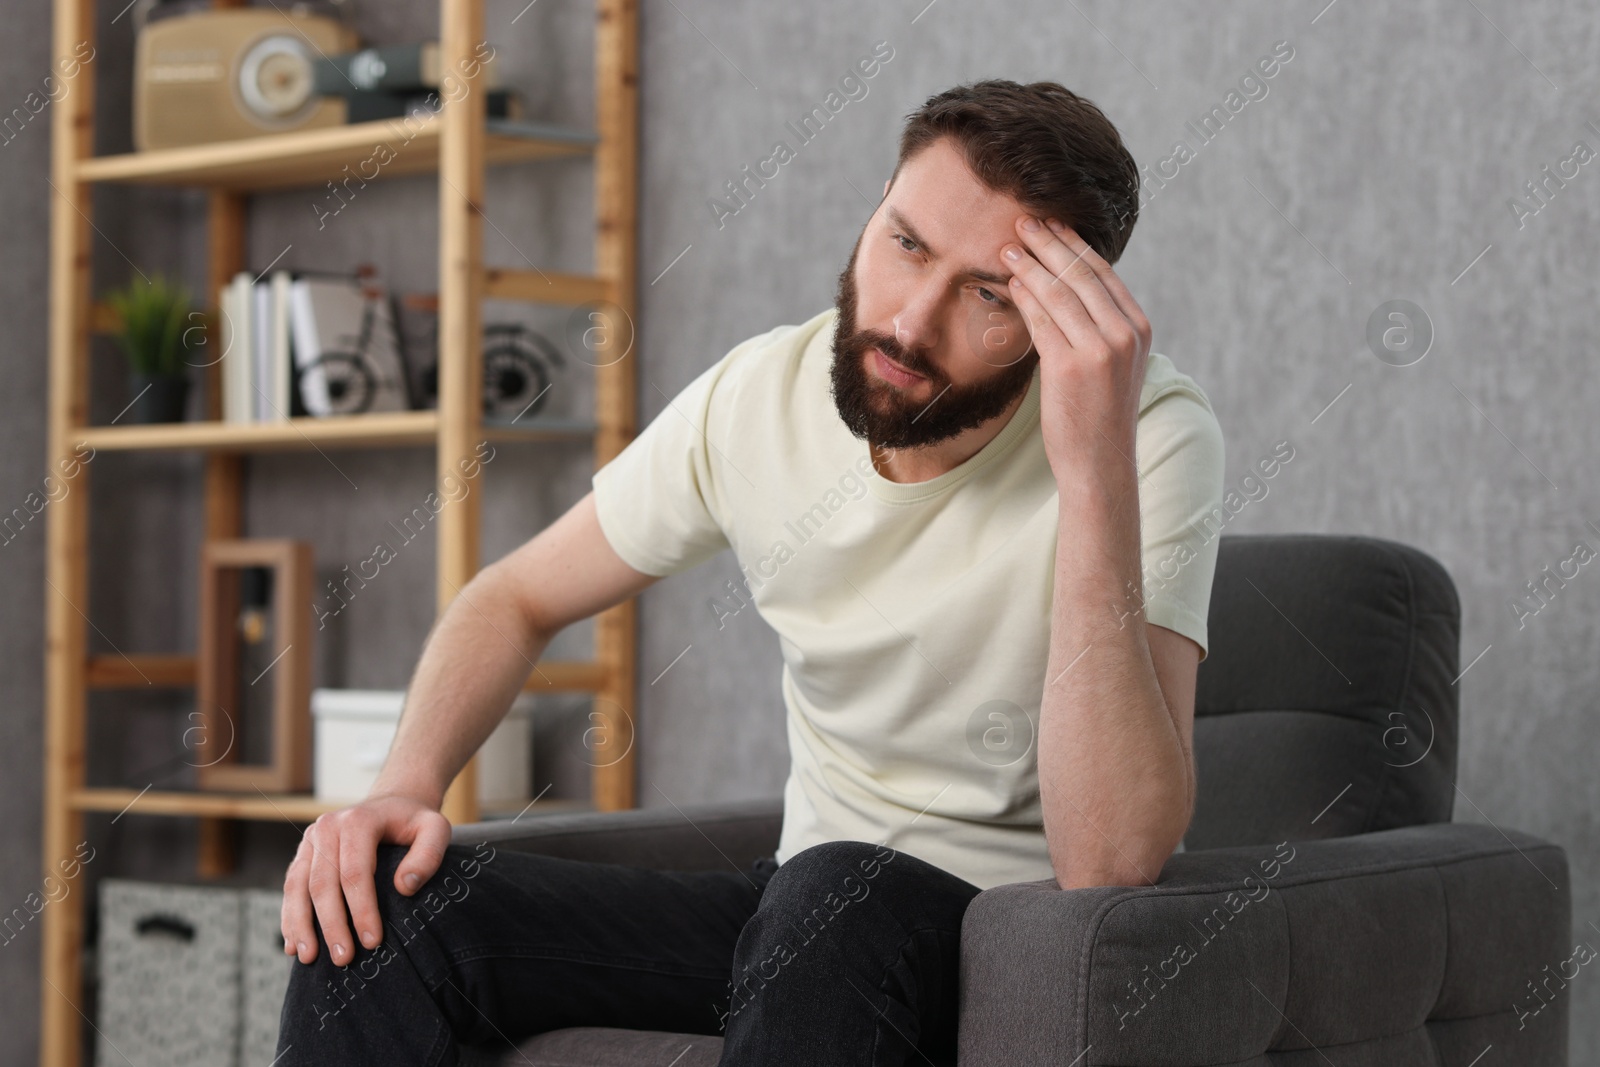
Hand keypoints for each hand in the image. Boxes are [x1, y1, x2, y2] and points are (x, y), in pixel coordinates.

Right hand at [280, 791, 451, 965]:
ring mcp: (311, 839)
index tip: (372, 941)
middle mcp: (328, 827)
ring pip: (298, 886)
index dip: (362, 910)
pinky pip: (291, 886)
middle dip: (331, 925)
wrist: (392, 804)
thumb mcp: (435, 829)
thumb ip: (428, 855)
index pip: (355, 872)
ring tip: (309, 958)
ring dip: (301, 925)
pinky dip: (290, 916)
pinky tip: (293, 944)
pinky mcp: (303, 853)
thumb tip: (405, 887)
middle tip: (343, 958)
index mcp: (359, 820)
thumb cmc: (415, 822)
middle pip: (323, 883)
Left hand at [1003, 215, 1151, 484]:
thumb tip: (1066, 294)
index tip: (1051, 225)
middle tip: (1023, 221)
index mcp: (1138, 330)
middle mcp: (1125, 335)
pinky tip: (1010, 283)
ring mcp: (1100, 351)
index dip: (1073, 246)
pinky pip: (1043, 321)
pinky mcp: (1072, 367)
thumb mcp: (1113, 366)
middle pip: (1080, 275)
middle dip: (1049, 244)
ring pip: (1060, 294)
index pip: (1103, 275)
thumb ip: (1099, 330)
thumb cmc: (1099, 417)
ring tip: (1008, 246)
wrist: (1100, 465)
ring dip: (1031, 265)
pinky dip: (1024, 297)